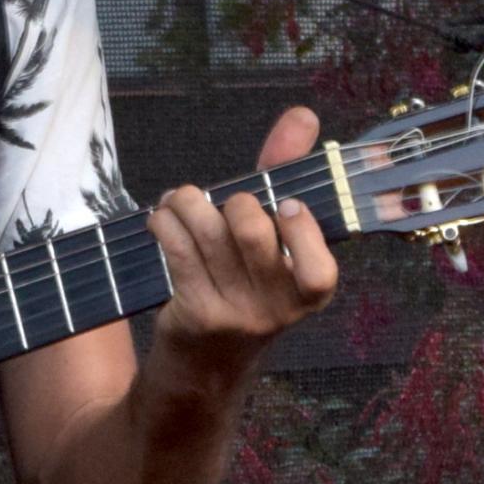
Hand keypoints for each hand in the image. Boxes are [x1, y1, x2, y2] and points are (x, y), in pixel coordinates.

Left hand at [145, 106, 339, 391]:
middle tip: (222, 204)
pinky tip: (163, 218)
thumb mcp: (273, 241)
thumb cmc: (244, 286)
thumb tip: (303, 114)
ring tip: (181, 202)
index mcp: (311, 293)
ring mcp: (235, 314)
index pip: (320, 271)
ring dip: (187, 203)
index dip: (302, 231)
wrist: (204, 369)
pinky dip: (165, 222)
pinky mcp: (194, 314)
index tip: (287, 205)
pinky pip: (177, 250)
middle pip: (252, 233)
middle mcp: (277, 310)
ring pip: (208, 234)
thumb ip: (286, 174)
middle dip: (232, 202)